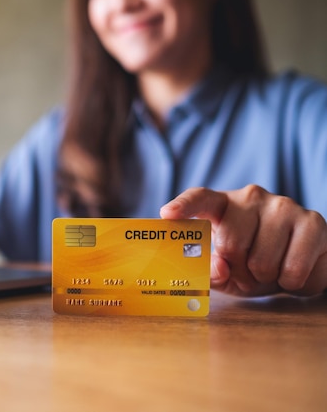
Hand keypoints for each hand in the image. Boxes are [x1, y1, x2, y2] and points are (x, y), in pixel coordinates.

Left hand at [160, 185, 326, 296]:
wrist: (298, 266)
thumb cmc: (250, 264)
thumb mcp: (224, 272)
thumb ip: (211, 272)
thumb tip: (219, 266)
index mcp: (222, 205)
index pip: (200, 198)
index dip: (183, 206)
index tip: (167, 214)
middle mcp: (251, 197)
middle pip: (231, 243)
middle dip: (239, 269)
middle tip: (248, 272)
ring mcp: (283, 205)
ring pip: (263, 260)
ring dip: (266, 278)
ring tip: (270, 270)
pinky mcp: (313, 221)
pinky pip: (294, 269)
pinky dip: (291, 283)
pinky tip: (292, 272)